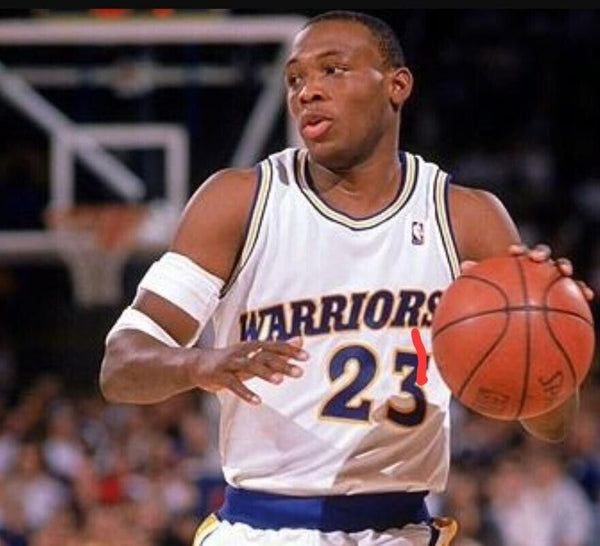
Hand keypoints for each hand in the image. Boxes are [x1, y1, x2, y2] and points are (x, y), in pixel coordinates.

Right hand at [189, 337, 308, 404]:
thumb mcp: (254, 353)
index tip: (306, 357)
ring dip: (265, 373)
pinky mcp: (220, 376)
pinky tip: (257, 401)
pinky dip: (245, 392)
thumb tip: (301, 340)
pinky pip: (233, 384)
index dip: (290, 351)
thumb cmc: (232, 360)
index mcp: (252, 346)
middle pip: (265, 356)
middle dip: (282, 364)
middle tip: (300, 372)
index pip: (274, 346)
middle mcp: (243, 352)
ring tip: (280, 381)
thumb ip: (277, 349)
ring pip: (249, 366)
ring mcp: (230, 363)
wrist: (197, 364)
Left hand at [459, 244, 594, 301]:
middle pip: (541, 256)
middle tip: (538, 259)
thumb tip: (462, 266)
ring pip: (560, 270)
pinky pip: (575, 291)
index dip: (517, 251)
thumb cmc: (501, 298)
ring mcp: (551, 277)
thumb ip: (477, 278)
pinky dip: (582, 290)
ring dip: (564, 268)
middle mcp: (536, 268)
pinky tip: (589, 296)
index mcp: (518, 265)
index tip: (513, 252)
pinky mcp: (565, 290)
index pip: (518, 254)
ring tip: (567, 273)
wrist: (518, 307)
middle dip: (541, 255)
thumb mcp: (487, 290)